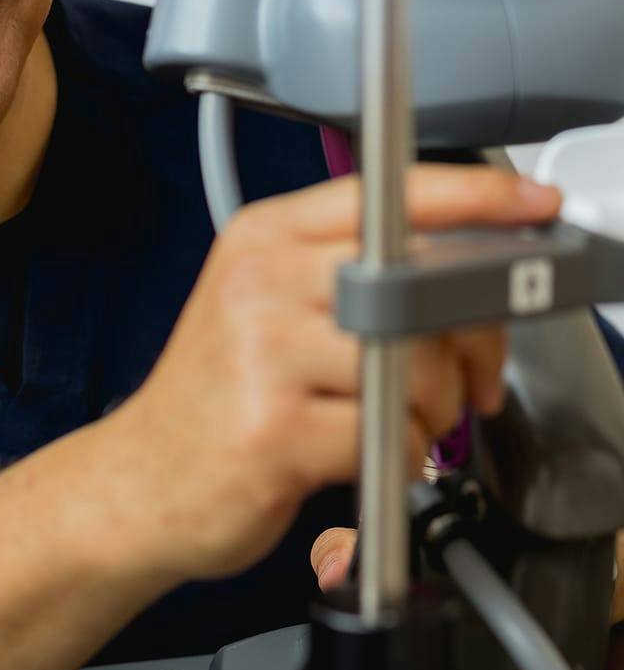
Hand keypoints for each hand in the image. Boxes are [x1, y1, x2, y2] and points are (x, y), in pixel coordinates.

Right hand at [111, 166, 560, 585]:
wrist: (142, 477)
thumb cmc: (219, 392)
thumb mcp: (267, 303)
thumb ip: (353, 273)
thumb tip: (467, 268)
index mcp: (264, 237)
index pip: (386, 193)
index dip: (472, 196)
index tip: (527, 205)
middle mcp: (259, 280)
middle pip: (416, 282)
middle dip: (466, 338)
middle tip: (468, 373)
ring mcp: (261, 352)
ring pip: (409, 364)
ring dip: (428, 410)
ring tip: (397, 422)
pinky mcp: (273, 427)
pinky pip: (386, 435)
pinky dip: (397, 456)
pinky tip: (362, 454)